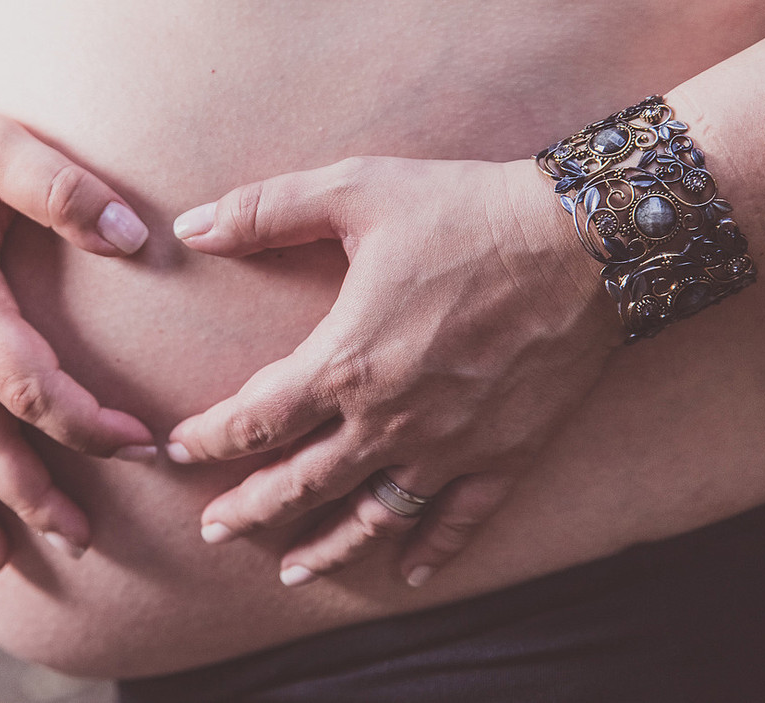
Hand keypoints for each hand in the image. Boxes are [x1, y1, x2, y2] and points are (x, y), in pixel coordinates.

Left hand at [166, 156, 619, 586]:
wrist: (586, 239)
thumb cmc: (465, 211)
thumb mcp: (355, 191)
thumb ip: (265, 211)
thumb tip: (191, 225)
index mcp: (347, 362)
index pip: (255, 421)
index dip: (208, 439)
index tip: (178, 450)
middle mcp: (390, 420)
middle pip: (302, 483)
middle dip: (250, 509)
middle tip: (214, 530)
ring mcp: (449, 446)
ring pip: (373, 516)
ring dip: (326, 548)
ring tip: (291, 573)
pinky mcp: (504, 454)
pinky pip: (460, 518)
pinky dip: (432, 550)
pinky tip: (408, 573)